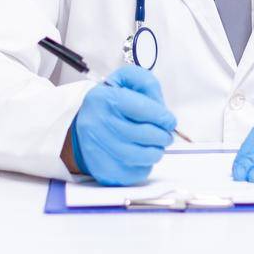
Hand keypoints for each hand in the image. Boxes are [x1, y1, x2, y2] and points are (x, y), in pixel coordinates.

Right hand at [71, 65, 176, 185]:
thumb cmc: (110, 101)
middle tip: (166, 135)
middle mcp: (97, 124)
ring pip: (140, 156)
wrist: (83, 124)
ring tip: (156, 145)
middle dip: (163, 136)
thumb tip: (162, 109)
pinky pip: (134, 172)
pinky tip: (142, 156)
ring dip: (156, 151)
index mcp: (104, 98)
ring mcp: (97, 149)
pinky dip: (145, 165)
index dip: (163, 116)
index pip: (141, 109)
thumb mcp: (125, 80)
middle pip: (143, 134)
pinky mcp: (102, 169)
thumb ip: (146, 84)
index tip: (169, 121)